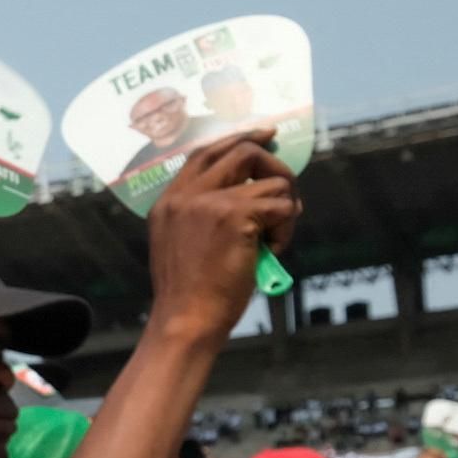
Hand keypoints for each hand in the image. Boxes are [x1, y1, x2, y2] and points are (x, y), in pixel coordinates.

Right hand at [144, 133, 299, 345]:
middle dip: (275, 166)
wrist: (186, 320)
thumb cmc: (191, 294)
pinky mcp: (235, 216)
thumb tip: (256, 194)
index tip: (266, 136)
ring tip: (274, 240)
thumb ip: (203, 214)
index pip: (205, 152)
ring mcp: (209, 202)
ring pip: (272, 180)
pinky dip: (286, 229)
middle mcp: (185, 195)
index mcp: (169, 201)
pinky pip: (282, 205)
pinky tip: (272, 252)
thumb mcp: (183, 245)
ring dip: (284, 209)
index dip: (239, 139)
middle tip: (288, 191)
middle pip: (241, 151)